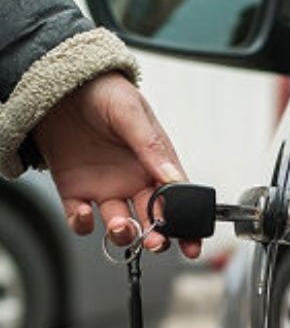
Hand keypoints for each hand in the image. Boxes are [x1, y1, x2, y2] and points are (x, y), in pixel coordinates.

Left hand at [33, 72, 200, 257]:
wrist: (60, 85)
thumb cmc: (102, 92)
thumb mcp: (131, 112)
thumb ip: (151, 146)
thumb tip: (174, 177)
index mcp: (155, 163)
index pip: (177, 200)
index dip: (186, 225)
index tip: (190, 242)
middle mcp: (133, 181)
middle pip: (152, 221)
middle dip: (157, 237)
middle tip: (156, 241)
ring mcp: (105, 188)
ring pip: (120, 226)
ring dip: (124, 234)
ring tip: (122, 226)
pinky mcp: (75, 192)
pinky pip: (80, 219)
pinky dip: (82, 225)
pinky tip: (84, 214)